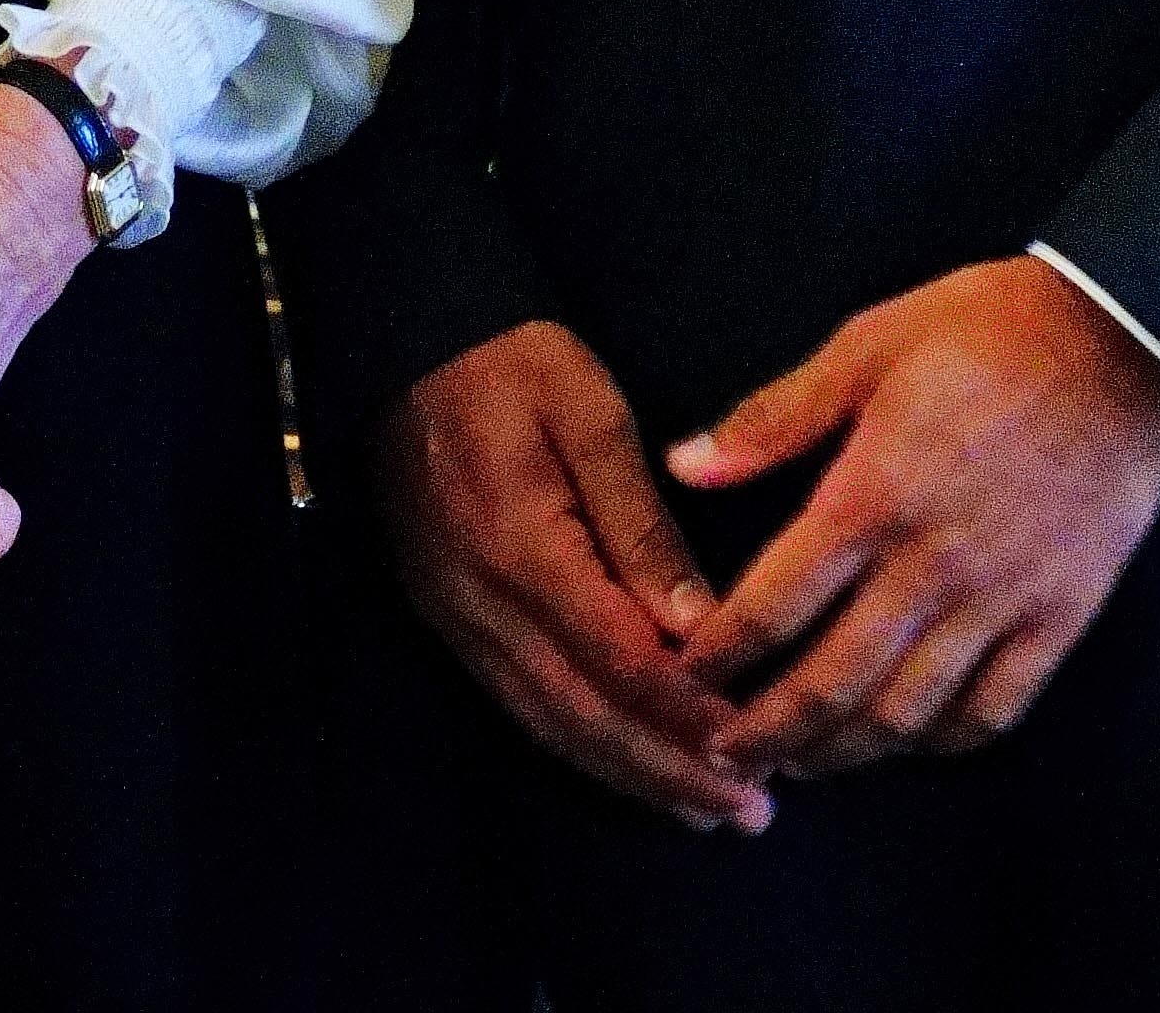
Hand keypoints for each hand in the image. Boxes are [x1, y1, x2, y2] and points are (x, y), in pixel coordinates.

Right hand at [379, 320, 771, 833]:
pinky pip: (520, 703)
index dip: (686, 717)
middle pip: (582, 714)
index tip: (754, 754)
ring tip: (704, 809)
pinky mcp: (450, 619)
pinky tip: (628, 765)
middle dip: (666, 771)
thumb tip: (698, 626)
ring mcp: (458, 619)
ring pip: (548, 722)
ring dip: (628, 774)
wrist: (406, 343)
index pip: (617, 660)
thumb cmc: (511, 364)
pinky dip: (580, 745)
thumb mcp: (592, 417)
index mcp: (522, 550)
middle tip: (746, 815)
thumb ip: (641, 526)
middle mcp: (483, 604)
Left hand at [668, 257, 1159, 775]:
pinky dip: (944, 742)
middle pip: (833, 680)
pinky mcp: (1063, 616)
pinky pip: (997, 709)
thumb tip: (684, 464)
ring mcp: (1004, 599)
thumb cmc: (988, 329)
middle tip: (727, 753)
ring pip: (909, 712)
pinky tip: (910, 743)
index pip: (773, 603)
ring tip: (803, 762)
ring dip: (845, 751)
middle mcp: (933, 563)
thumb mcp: (867, 346)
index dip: (722, 653)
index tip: (688, 674)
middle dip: (769, 730)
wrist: (1123, 334)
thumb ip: (775, 417)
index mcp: (873, 495)